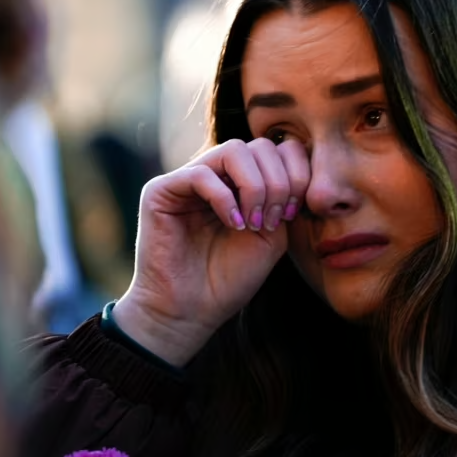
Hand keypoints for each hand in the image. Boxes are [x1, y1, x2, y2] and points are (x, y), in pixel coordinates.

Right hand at [112, 138, 309, 365]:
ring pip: (233, 150)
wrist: (190, 311)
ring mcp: (187, 178)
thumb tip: (294, 163)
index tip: (293, 214)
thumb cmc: (230, 278)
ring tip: (253, 222)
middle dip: (278, 182)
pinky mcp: (161, 190)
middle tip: (272, 221)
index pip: (277, 148)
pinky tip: (233, 224)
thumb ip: (284, 197)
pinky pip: (202, 174)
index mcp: (241, 182)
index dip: (295, 173)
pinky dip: (225, 198)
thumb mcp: (272, 235)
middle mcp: (215, 173)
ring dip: (255, 186)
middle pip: (260, 145)